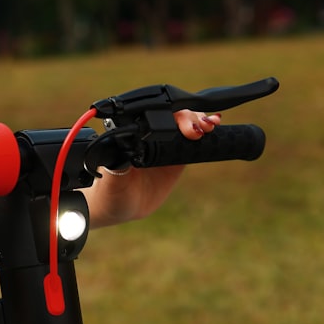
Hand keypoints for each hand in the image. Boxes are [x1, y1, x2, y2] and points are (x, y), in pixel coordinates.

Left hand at [84, 110, 219, 226]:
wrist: (118, 207)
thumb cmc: (109, 192)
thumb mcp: (112, 180)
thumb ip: (118, 165)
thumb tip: (123, 151)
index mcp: (133, 135)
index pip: (154, 115)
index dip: (171, 115)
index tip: (184, 124)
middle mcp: (149, 135)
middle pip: (174, 116)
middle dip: (189, 117)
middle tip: (198, 129)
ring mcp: (164, 145)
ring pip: (186, 124)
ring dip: (200, 120)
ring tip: (210, 126)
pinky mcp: (176, 157)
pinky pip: (192, 143)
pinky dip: (204, 135)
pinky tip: (214, 129)